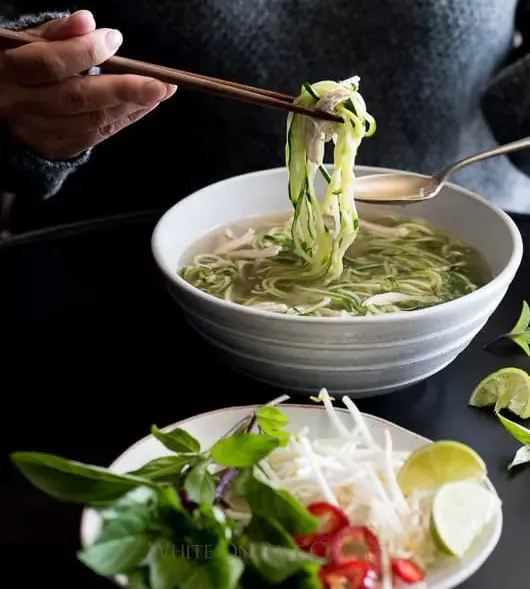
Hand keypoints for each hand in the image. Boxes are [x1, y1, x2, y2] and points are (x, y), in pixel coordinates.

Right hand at [0, 11, 175, 159]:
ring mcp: (37, 131)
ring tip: (160, 91)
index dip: (83, 52)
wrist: (1, 106)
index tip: (114, 39)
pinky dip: (124, 119)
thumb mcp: (26, 42)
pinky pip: (96, 135)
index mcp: (7, 71)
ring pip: (91, 120)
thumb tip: (87, 21)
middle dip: (124, 89)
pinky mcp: (55, 147)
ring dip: (131, 106)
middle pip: (77, 98)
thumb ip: (56, 33)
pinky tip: (144, 106)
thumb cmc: (19, 64)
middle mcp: (20, 106)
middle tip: (161, 83)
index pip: (49, 64)